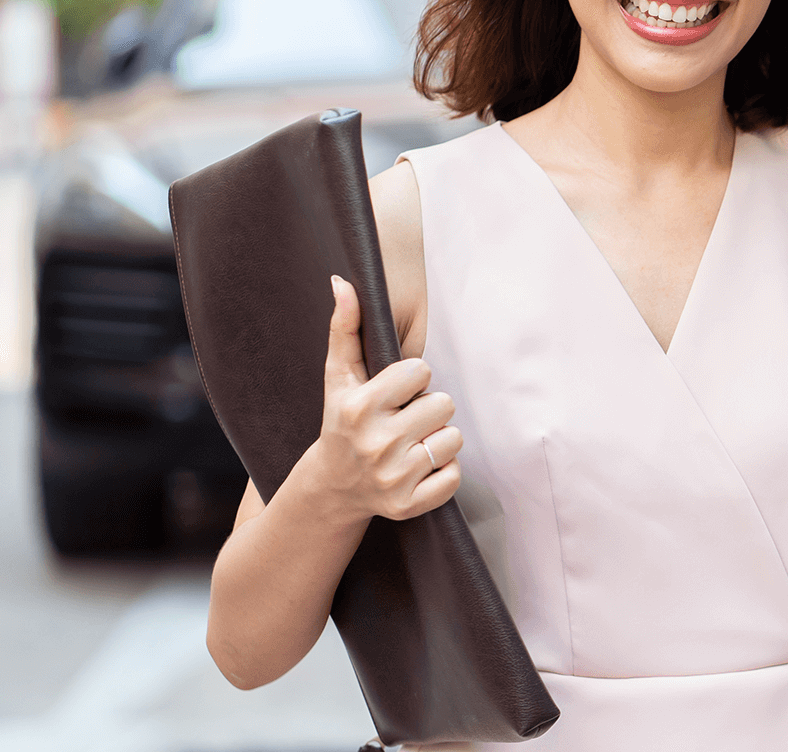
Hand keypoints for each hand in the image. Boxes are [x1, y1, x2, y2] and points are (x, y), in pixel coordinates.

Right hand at [296, 275, 461, 523]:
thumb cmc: (341, 421)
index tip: (396, 391)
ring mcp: (392, 478)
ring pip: (453, 438)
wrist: (332, 487)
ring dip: (439, 437)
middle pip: (444, 404)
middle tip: (404, 420)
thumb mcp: (338, 377)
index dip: (413, 379)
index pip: (421, 371)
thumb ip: (344, 328)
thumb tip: (343, 283)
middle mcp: (375, 444)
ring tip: (411, 442)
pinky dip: (443, 471)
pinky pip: (454, 476)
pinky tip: (418, 467)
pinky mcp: (408, 505)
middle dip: (429, 408)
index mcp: (359, 408)